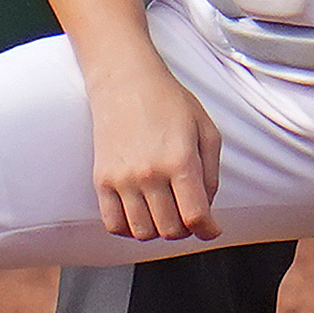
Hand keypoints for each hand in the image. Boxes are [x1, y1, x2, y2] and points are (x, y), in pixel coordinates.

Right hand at [86, 54, 223, 242]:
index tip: (211, 229)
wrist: (124, 80)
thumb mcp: (206, 130)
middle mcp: (149, 173)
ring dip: (158, 230)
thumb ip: (211, 174)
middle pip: (170, 229)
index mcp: (179, 160)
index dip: (208, 230)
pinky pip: (113, 224)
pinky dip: (129, 229)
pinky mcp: (101, 179)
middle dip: (185, 229)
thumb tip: (206, 209)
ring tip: (164, 213)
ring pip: (143, 232)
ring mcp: (122, 179)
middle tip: (187, 215)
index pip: (195, 216)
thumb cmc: (168, 101)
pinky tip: (140, 215)